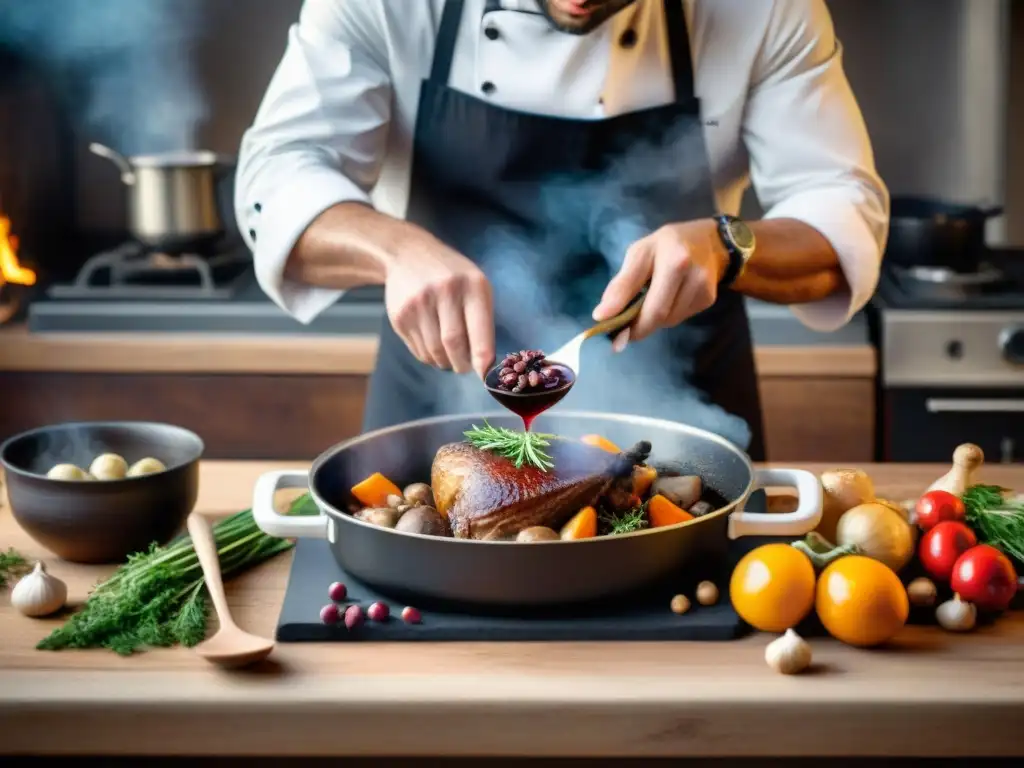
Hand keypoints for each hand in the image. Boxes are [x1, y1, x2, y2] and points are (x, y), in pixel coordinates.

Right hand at [384, 233, 494, 377]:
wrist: (407, 254)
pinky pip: (418, 350)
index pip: (479, 332)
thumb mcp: (475, 283)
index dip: (482, 359)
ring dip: (445, 362)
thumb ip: (482, 317)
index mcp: (472, 285)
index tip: (486, 375)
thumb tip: (485, 362)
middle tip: (464, 367)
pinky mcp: (399, 315)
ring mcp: (418, 304)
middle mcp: (445, 292)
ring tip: (449, 355)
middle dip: (462, 364)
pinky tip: (432, 344)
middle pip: (454, 345)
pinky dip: (429, 356)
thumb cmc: (452, 275)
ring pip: (434, 352)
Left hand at [592, 220, 728, 346]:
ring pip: (668, 321)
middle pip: (659, 317)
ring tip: (648, 301)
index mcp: (674, 261)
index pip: (649, 305)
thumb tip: (601, 315)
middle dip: (637, 327)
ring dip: (652, 320)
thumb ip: (621, 285)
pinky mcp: (708, 300)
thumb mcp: (639, 253)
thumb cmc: (666, 245)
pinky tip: (667, 298)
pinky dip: (667, 315)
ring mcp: (703, 290)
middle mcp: (693, 277)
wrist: (710, 241)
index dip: (628, 323)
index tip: (611, 332)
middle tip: (623, 328)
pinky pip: (680, 318)